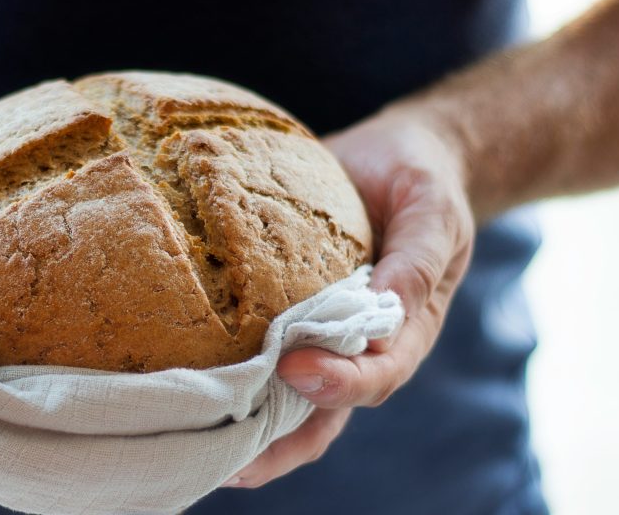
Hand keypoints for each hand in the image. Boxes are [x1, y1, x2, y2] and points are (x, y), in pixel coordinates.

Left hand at [225, 108, 474, 487]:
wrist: (397, 158)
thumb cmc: (421, 183)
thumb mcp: (434, 211)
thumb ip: (417, 258)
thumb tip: (387, 305)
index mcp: (407, 329)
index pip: (377, 375)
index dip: (340, 382)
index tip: (294, 368)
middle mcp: (359, 346)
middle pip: (323, 414)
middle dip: (277, 444)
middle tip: (226, 459)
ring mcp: (320, 336)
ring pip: (284, 401)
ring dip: (244, 430)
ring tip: (191, 445)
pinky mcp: (285, 313)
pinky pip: (257, 355)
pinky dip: (228, 378)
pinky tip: (184, 391)